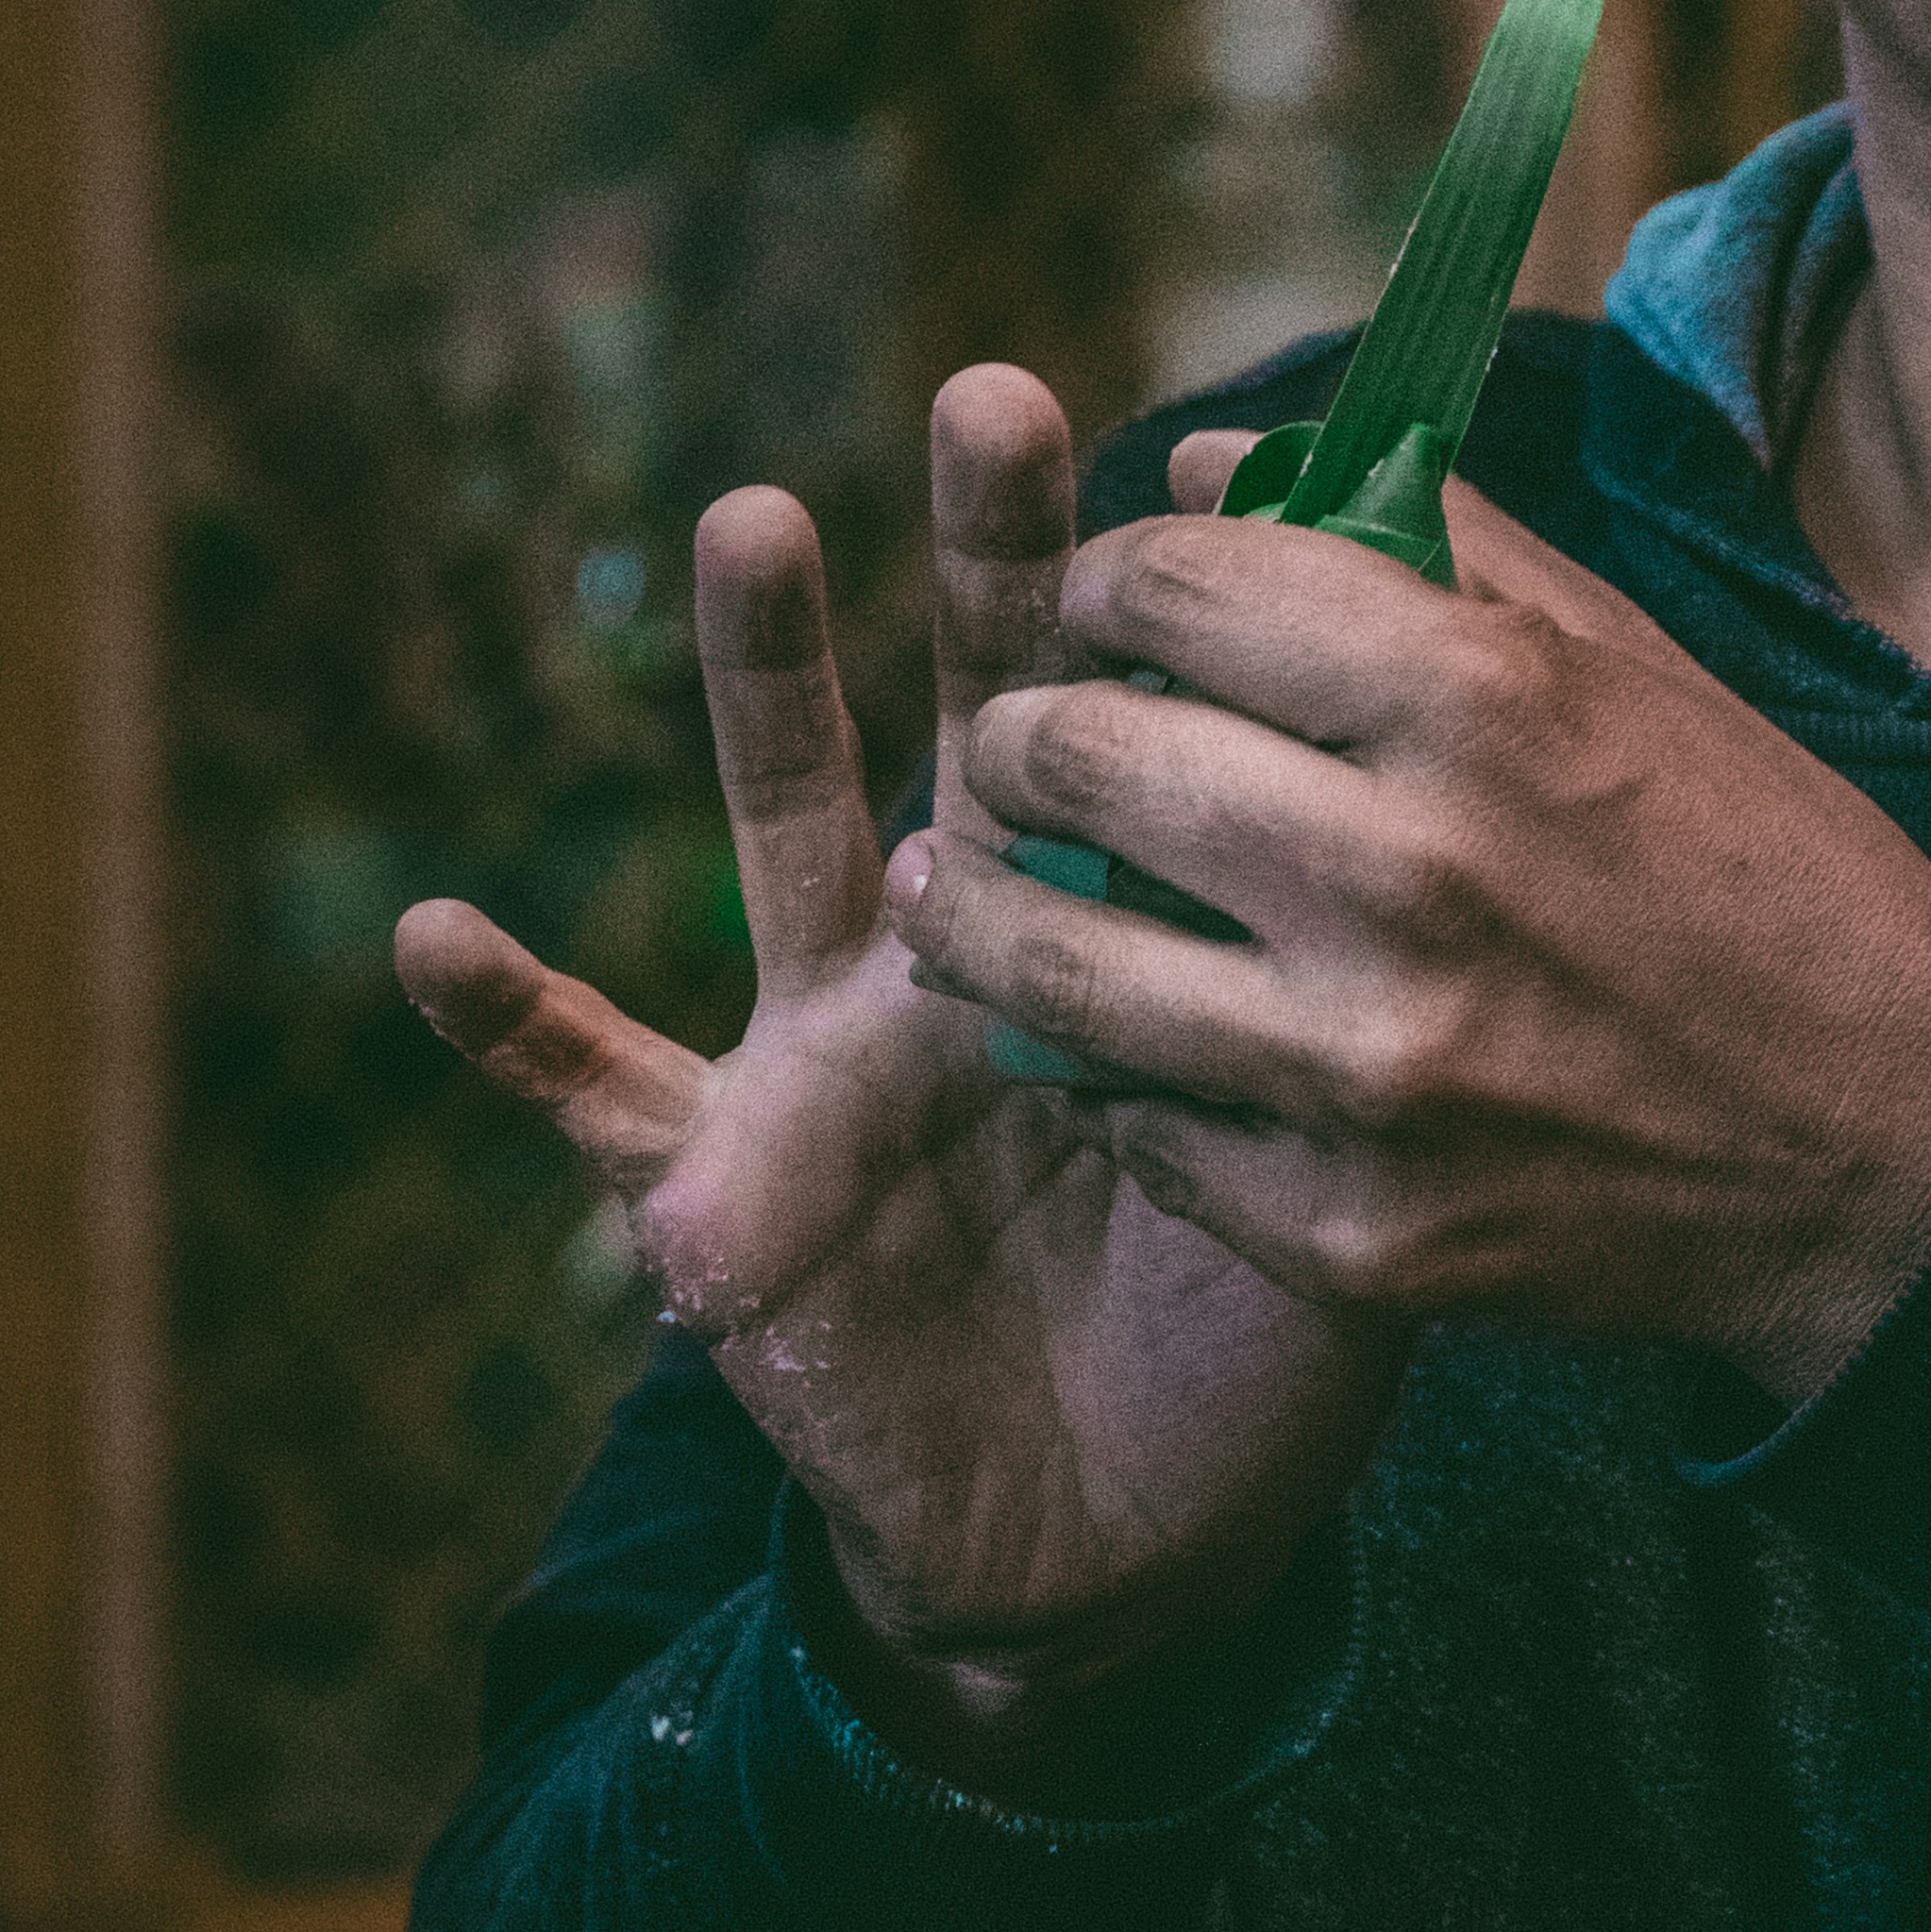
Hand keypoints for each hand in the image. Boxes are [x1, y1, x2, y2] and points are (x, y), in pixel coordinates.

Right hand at [392, 372, 1409, 1798]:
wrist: (1127, 1537)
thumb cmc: (1250, 1326)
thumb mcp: (1361, 1140)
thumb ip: (1395, 980)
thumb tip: (1500, 785)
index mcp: (1121, 921)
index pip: (1151, 719)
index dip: (1167, 600)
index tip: (1209, 453)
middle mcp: (966, 945)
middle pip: (974, 712)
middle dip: (983, 558)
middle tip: (1003, 394)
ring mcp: (828, 1048)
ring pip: (785, 831)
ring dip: (760, 679)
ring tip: (756, 518)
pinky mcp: (719, 1185)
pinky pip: (591, 1096)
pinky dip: (507, 1023)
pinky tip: (430, 934)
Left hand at [893, 442, 1930, 1403]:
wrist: (1901, 1157)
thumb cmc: (1769, 876)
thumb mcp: (1637, 671)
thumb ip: (1428, 545)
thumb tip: (1212, 460)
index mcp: (1491, 705)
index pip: (1182, 586)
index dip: (1109, 576)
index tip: (1108, 602)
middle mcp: (1413, 878)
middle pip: (1080, 757)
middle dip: (1023, 731)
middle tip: (1029, 740)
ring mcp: (1373, 1073)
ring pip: (1051, 966)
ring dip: (982, 910)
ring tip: (966, 885)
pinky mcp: (1355, 1232)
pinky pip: (1137, 1125)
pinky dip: (1108, 1074)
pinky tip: (1117, 1037)